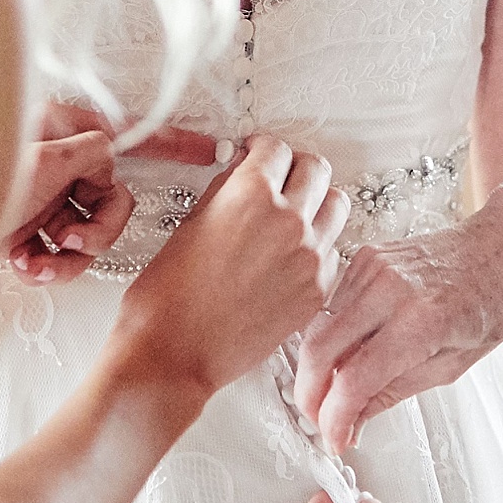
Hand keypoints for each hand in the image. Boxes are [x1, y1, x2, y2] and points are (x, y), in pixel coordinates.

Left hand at [5, 107, 225, 283]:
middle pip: (113, 197)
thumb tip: (110, 151)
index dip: (174, 142)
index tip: (211, 149)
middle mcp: (55, 160)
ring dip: (69, 256)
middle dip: (98, 230)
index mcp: (59, 128)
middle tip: (71, 243)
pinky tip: (23, 266)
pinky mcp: (30, 231)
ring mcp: (43, 198)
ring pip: (91, 232)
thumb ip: (88, 152)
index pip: (128, 131)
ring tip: (37, 263)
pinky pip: (65, 253)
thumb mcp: (38, 164)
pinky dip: (50, 266)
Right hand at [117, 135, 349, 399]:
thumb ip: (227, 191)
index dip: (263, 149)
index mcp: (251, 194)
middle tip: (277, 179)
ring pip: (335, 206)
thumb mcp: (190, 223)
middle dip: (294, 168)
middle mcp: (289, 220)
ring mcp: (309, 257)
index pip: (277, 148)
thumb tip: (243, 173)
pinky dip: (316, 246)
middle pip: (316, 169)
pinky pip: (331, 251)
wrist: (174, 353)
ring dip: (315, 203)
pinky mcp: (317, 292)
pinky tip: (288, 256)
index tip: (258, 155)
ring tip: (291, 216)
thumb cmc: (167, 295)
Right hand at [294, 200, 502, 449]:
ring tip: (331, 393)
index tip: (335, 439)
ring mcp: (373, 267)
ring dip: (314, 367)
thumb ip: (392, 393)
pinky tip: (343, 357)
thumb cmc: (491, 305)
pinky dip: (328, 336)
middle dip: (309, 394)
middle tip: (320, 420)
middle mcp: (390, 289)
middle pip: (318, 350)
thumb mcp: (450, 368)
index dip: (335, 419)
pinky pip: (330, 305)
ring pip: (316, 326)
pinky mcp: (364, 257)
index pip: (354, 381)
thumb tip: (351, 422)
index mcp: (421, 322)